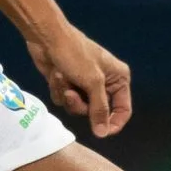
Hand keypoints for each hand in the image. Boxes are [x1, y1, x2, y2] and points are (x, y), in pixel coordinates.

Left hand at [25, 22, 131, 138]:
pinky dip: (58, 90)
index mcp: (118, 78)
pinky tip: (55, 75)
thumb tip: (102, 133)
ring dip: (67, 96)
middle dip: (81, 104)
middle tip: (71, 93)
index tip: (100, 133)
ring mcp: (84, 84)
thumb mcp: (92, 82)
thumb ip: (99, 109)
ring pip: (78, 108)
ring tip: (62, 78)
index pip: (123, 109)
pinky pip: (64, 100)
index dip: (113, 123)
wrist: (47, 37)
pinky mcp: (68, 84)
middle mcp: (104, 82)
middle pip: (96, 112)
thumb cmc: (74, 53)